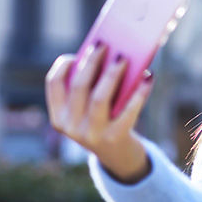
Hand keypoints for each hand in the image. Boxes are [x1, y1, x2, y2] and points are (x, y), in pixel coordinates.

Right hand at [44, 43, 153, 182]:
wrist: (117, 156)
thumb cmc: (103, 121)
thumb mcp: (87, 109)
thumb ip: (90, 86)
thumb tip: (109, 54)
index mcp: (59, 116)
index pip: (54, 84)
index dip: (64, 64)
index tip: (78, 52)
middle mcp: (71, 126)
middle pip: (79, 86)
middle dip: (92, 62)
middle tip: (105, 45)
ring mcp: (92, 134)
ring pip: (100, 97)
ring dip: (112, 74)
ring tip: (123, 58)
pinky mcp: (114, 137)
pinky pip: (127, 110)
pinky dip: (139, 92)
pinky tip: (148, 77)